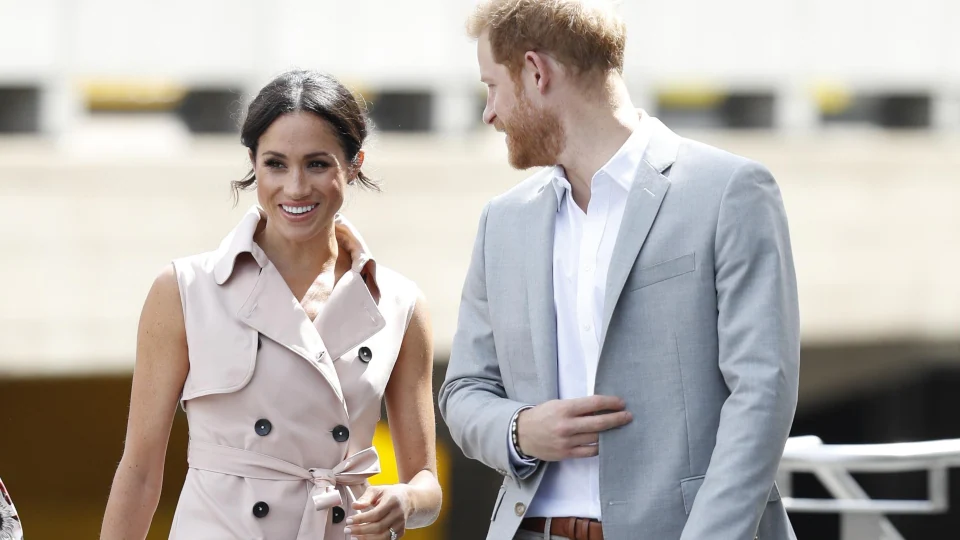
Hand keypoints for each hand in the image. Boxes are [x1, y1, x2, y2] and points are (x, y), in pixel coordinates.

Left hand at [344, 484, 409, 538]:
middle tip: (347, 530)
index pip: (376, 514)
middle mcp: (398, 514)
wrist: (408, 499)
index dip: (361, 519)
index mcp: (393, 501)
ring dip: (367, 539)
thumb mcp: (377, 490)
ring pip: (383, 537)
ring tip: (354, 537)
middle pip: (379, 527)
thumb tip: (354, 506)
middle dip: (361, 530)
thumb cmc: (389, 494)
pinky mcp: (400, 532)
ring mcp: (401, 525)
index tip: (348, 520)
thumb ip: (365, 498)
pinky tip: (364, 538)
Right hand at [516, 395, 631, 460]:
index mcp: (565, 408)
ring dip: (610, 433)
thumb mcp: (558, 404)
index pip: (594, 403)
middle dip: (617, 419)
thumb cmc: (542, 415)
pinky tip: (605, 442)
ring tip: (620, 429)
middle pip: (599, 422)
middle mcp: (567, 425)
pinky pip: (589, 452)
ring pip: (596, 438)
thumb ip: (577, 407)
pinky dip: (599, 446)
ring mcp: (567, 441)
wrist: (522, 434)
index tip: (621, 402)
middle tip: (628, 416)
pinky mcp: (566, 453)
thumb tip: (601, 408)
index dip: (610, 403)